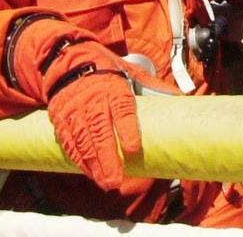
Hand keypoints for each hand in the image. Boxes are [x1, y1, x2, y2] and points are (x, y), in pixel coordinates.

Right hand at [10, 20, 171, 190]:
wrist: (67, 60)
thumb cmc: (103, 67)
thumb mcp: (129, 70)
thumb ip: (151, 85)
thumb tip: (180, 96)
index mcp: (114, 87)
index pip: (122, 110)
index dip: (128, 131)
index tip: (134, 149)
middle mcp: (93, 100)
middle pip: (101, 132)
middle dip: (108, 159)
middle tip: (117, 180)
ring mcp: (75, 110)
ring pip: (84, 141)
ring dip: (94, 164)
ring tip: (106, 182)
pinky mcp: (62, 118)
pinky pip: (69, 141)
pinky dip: (78, 159)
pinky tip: (88, 171)